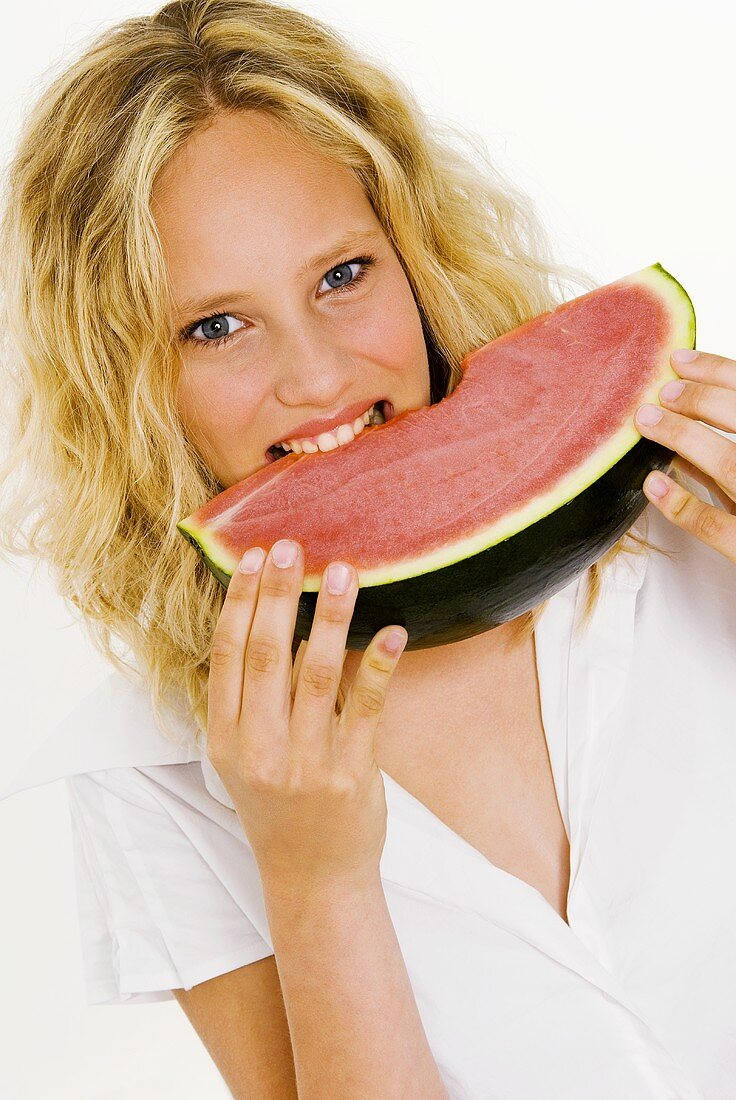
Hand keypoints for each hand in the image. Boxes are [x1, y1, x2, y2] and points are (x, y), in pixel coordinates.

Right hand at [206, 538, 407, 891]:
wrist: (313, 879)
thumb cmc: (279, 807)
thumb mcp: (244, 759)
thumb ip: (249, 701)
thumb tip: (269, 620)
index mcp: (227, 739)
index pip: (227, 656)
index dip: (239, 603)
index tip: (252, 558)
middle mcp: (259, 749)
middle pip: (267, 655)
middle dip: (278, 595)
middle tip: (292, 546)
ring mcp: (305, 764)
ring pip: (317, 675)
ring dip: (330, 618)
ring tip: (344, 572)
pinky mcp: (350, 776)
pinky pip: (366, 710)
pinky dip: (379, 667)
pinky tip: (392, 631)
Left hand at [635, 348, 735, 563]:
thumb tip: (689, 422)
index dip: (720, 372)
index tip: (681, 361)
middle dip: (701, 400)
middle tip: (661, 390)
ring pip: (732, 466)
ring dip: (685, 438)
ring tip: (647, 423)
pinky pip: (717, 527)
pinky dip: (682, 503)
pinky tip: (653, 484)